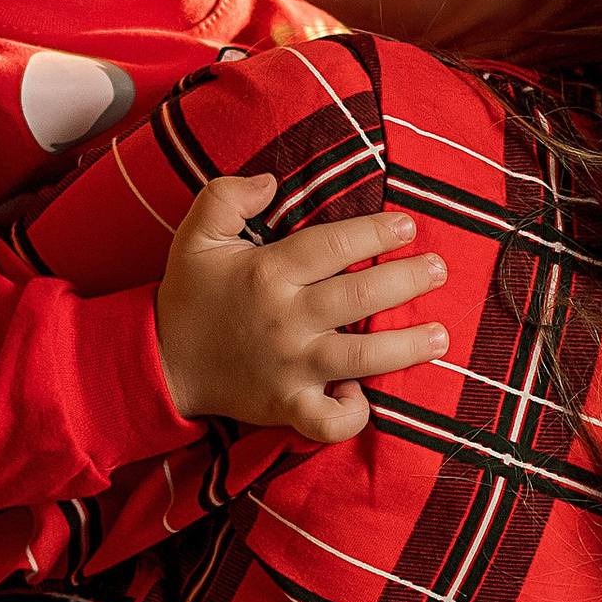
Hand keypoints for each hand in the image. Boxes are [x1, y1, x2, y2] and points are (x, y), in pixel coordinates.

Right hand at [155, 175, 448, 442]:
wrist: (160, 361)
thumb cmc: (189, 295)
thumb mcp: (196, 235)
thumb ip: (227, 195)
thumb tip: (272, 180)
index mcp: (266, 273)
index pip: (334, 245)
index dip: (376, 232)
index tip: (408, 226)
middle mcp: (284, 320)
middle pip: (361, 296)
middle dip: (409, 280)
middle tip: (439, 269)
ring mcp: (289, 367)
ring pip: (363, 358)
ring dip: (408, 346)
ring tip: (441, 334)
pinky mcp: (286, 406)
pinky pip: (330, 421)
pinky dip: (353, 415)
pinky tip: (367, 396)